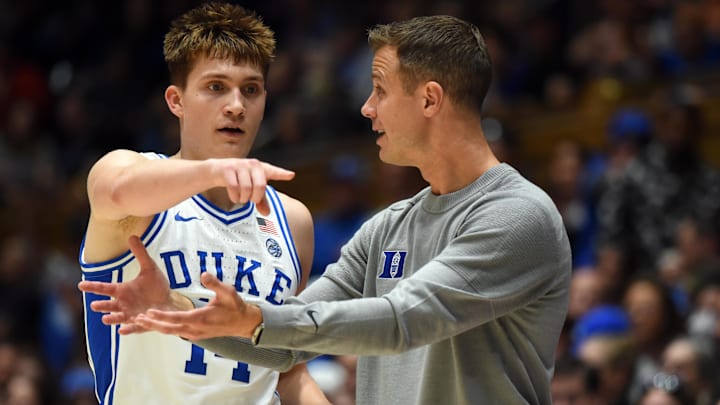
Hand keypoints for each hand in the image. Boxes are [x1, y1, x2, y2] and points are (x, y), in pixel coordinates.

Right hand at [78, 235, 191, 333]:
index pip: (104, 288)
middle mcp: (124, 304)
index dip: (92, 287)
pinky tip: (122, 330)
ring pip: (119, 318)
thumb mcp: (149, 268)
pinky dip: (129, 329)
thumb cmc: (156, 286)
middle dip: (102, 306)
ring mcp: (132, 315)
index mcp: (122, 291)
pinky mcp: (143, 323)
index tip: (80, 285)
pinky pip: (134, 327)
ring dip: (112, 319)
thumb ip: (140, 254)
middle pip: (109, 305)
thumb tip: (132, 236)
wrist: (170, 301)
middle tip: (94, 305)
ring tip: (105, 319)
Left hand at [134, 271, 262, 340]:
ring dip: (156, 326)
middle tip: (136, 318)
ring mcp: (195, 333)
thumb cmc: (235, 306)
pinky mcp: (195, 334)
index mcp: (200, 318)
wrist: (242, 323)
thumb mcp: (227, 292)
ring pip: (171, 331)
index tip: (148, 311)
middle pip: (169, 328)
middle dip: (152, 324)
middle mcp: (195, 329)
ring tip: (141, 321)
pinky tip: (156, 323)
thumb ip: (214, 283)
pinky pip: (176, 332)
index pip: (176, 318)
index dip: (161, 316)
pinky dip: (165, 328)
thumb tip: (204, 274)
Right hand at [213, 158, 294, 215]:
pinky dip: (234, 196)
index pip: (273, 171)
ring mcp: (240, 165)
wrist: (217, 170)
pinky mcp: (228, 168)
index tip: (291, 175)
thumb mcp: (251, 188)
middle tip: (251, 201)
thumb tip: (267, 213)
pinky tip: (234, 197)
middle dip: (256, 197)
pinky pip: (234, 187)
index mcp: (261, 168)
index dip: (282, 173)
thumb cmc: (239, 178)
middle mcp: (253, 164)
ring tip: (242, 198)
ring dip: (243, 198)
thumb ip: (261, 200)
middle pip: (260, 185)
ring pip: (246, 187)